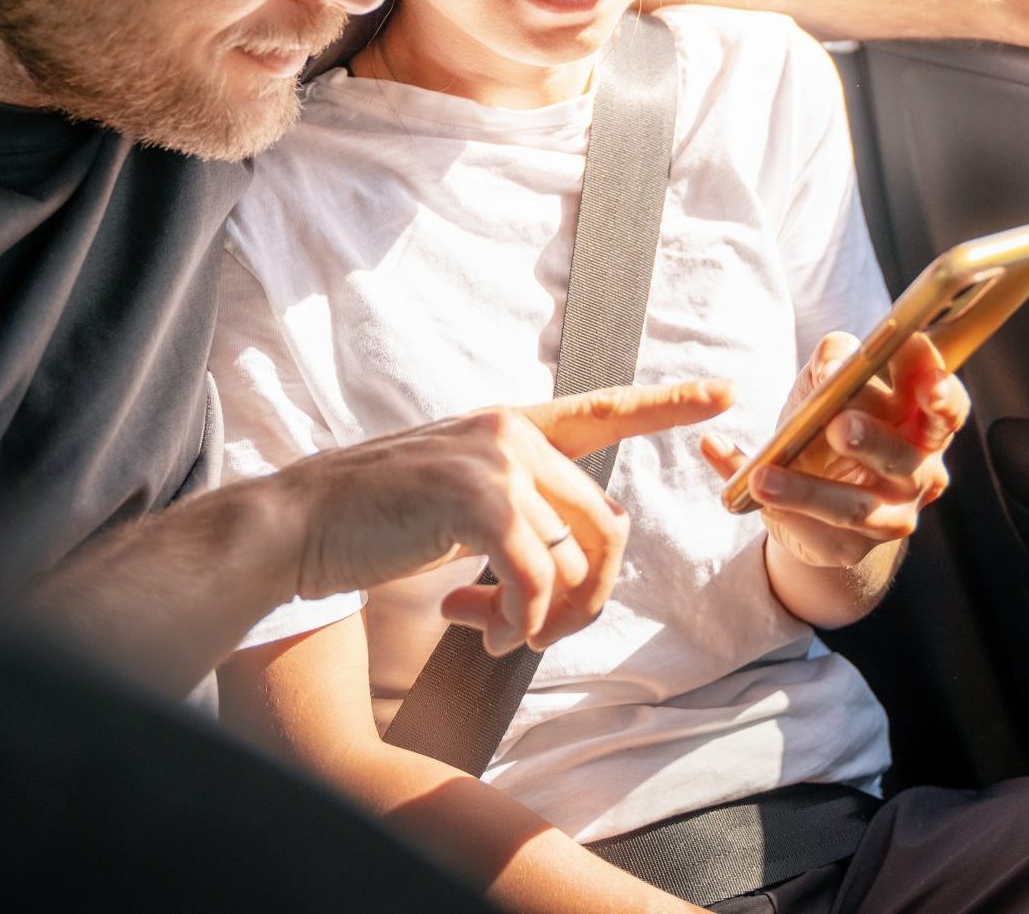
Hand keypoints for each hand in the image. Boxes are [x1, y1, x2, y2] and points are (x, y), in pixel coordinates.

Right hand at [286, 379, 732, 656]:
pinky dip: (518, 625)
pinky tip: (485, 635)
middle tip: (535, 633)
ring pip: (577, 559)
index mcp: (512, 426)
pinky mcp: (476, 501)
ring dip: (546, 619)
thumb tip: (575, 560)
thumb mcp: (459, 499)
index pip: (604, 409)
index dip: (669, 403)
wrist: (302, 523)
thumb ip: (520, 509)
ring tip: (496, 633)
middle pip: (605, 524)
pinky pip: (536, 582)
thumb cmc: (378, 519)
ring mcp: (496, 461)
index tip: (726, 393)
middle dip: (588, 597)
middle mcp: (512, 433)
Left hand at [701, 333, 966, 569]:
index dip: (941, 393)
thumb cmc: (832, 417)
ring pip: (853, 506)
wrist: (817, 492)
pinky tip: (748, 495)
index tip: (926, 379)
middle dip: (871, 439)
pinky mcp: (850, 547)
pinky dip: (779, 513)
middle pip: (901, 456)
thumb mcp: (831, 381)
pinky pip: (814, 534)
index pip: (946, 407)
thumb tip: (833, 364)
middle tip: (839, 426)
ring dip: (805, 491)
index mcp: (921, 423)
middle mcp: (917, 472)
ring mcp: (889, 515)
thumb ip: (835, 359)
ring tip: (762, 476)